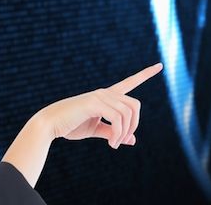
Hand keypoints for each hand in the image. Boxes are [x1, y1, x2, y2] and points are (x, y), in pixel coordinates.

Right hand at [37, 62, 162, 148]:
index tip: (160, 66)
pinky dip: (118, 134)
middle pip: (135, 105)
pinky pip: (118, 118)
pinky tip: (111, 144)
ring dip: (125, 133)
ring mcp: (99, 96)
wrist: (51, 124)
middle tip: (121, 142)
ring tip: (114, 144)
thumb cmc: (71, 126)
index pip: (130, 82)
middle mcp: (104, 93)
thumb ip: (113, 132)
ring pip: (128, 113)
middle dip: (134, 126)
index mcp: (106, 96)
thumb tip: (132, 139)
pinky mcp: (94, 103)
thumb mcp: (95, 130)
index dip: (145, 74)